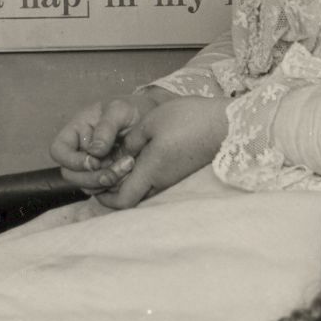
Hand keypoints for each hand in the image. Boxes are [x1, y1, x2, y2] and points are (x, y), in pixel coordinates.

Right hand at [50, 90, 163, 191]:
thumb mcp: (119, 109)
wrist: (154, 119)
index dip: (71, 160)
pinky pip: (105, 192)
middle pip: (70, 175)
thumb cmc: (132, 109)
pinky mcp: (107, 178)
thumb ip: (106, 127)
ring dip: (108, 183)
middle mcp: (80, 152)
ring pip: (88, 187)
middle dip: (93, 177)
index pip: (58, 151)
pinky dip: (117, 188)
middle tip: (119, 170)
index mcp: (75, 133)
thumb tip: (94, 152)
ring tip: (130, 166)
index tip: (94, 161)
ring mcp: (93, 168)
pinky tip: (132, 174)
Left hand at [96, 95, 230, 208]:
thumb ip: (130, 141)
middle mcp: (162, 181)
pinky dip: (141, 173)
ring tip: (115, 160)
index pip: (123, 201)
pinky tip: (136, 155)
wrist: (227, 123)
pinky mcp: (181, 171)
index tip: (93, 184)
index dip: (105, 199)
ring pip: (143, 188)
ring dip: (127, 180)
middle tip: (100, 171)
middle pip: (132, 197)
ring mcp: (173, 177)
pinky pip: (155, 179)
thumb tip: (120, 154)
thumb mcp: (150, 123)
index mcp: (151, 172)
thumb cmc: (188, 120)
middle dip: (112, 189)